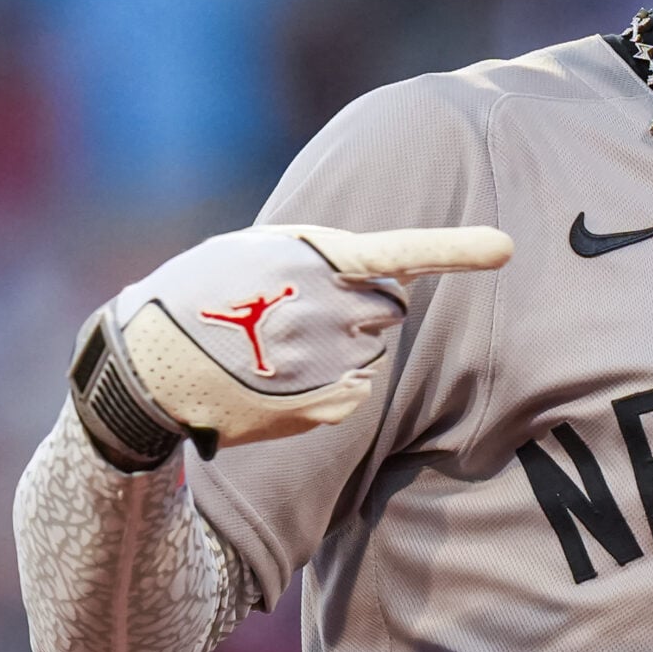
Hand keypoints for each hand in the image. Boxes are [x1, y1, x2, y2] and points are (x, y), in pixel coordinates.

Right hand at [69, 223, 511, 467]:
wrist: (146, 370)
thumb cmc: (197, 298)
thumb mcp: (251, 252)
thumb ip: (315, 258)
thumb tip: (366, 272)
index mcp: (313, 260)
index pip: (399, 252)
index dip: (457, 250)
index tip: (506, 247)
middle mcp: (330, 309)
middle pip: (389, 307)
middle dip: (361, 308)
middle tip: (301, 313)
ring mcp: (330, 360)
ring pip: (371, 350)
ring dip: (341, 346)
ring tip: (276, 346)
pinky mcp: (327, 403)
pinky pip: (355, 390)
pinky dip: (330, 387)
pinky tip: (280, 380)